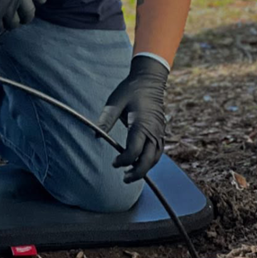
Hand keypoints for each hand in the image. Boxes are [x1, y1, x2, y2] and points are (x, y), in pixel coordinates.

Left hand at [97, 55, 168, 182]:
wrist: (149, 79)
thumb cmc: (131, 90)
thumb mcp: (115, 101)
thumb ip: (105, 119)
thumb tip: (95, 135)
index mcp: (141, 125)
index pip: (133, 152)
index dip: (123, 161)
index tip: (113, 163)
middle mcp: (153, 131)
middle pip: (148, 160)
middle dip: (137, 172)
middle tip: (124, 178)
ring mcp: (159, 132)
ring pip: (155, 158)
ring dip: (144, 168)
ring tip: (130, 174)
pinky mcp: (161, 131)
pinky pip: (158, 151)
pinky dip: (151, 160)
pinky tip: (141, 162)